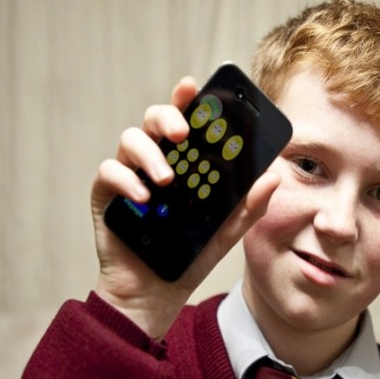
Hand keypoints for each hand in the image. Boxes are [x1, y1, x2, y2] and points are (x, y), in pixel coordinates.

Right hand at [91, 76, 279, 337]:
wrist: (156, 292)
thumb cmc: (190, 256)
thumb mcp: (227, 231)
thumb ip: (249, 205)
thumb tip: (272, 176)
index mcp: (184, 163)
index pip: (186, 122)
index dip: (187, 100)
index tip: (194, 86)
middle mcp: (155, 162)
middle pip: (154, 120)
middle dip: (168, 116)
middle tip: (184, 133)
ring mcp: (129, 176)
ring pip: (130, 140)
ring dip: (150, 153)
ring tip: (167, 179)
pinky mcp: (106, 196)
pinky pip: (109, 172)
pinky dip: (126, 180)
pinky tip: (144, 199)